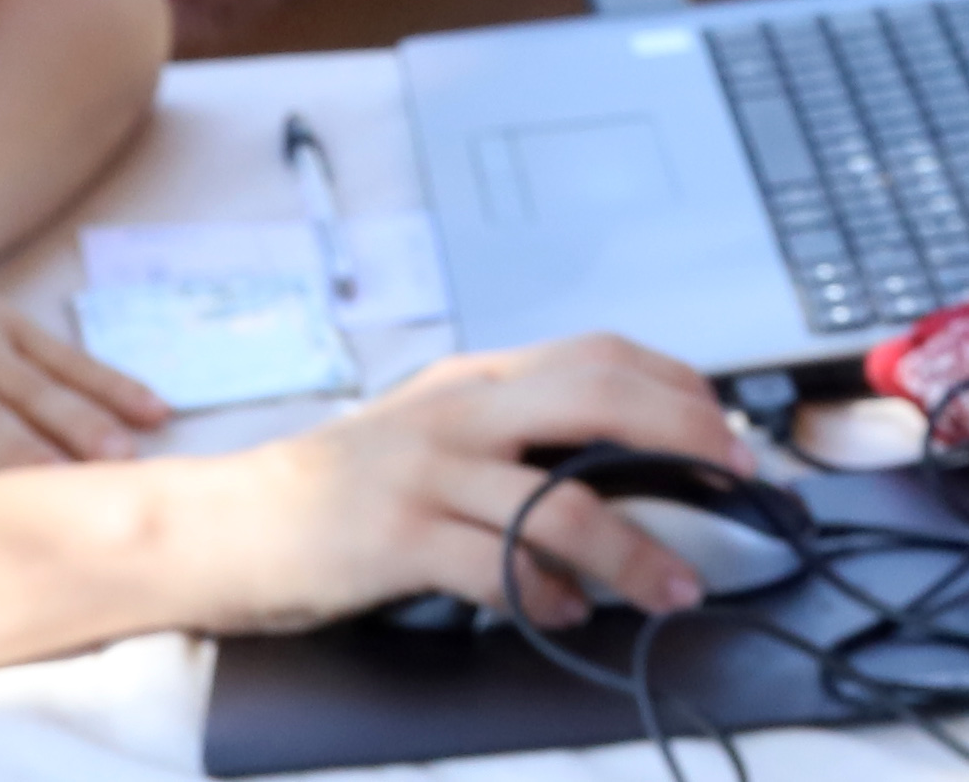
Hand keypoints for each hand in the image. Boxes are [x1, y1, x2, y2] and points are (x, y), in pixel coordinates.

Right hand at [183, 335, 751, 633]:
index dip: (678, 386)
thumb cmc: (341, 485)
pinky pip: (494, 567)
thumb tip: (621, 459)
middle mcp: (461, 413)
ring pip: (560, 500)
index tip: (730, 426)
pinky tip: (570, 613)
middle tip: (738, 479)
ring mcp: (428, 474)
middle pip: (598, 399)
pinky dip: (546, 594)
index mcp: (477, 381)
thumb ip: (515, 433)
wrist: (230, 523)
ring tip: (676, 587)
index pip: (601, 355)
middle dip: (684, 435)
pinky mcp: (397, 539)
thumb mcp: (435, 431)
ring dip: (633, 551)